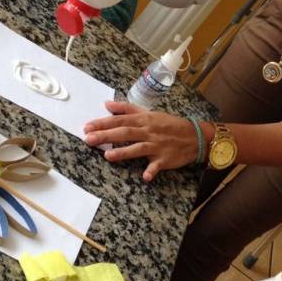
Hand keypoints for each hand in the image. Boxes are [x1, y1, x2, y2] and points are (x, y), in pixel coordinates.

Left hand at [84, 101, 201, 181]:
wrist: (194, 136)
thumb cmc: (170, 125)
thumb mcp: (149, 113)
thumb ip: (127, 108)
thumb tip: (107, 104)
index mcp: (144, 120)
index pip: (120, 120)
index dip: (103, 123)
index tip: (87, 126)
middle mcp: (149, 132)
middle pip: (125, 133)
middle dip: (106, 136)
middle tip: (89, 139)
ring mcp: (157, 146)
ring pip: (138, 148)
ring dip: (123, 152)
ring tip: (108, 156)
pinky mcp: (165, 159)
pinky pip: (157, 166)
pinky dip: (152, 171)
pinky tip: (145, 176)